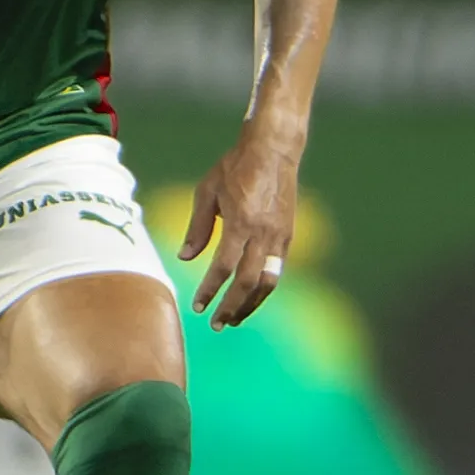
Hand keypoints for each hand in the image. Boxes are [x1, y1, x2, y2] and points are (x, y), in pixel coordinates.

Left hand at [179, 131, 299, 329]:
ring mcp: (280, 236)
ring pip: (269, 282)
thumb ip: (197, 227)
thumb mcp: (207, 192)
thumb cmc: (234, 168)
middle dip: (232, 307)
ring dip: (251, 305)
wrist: (274, 150)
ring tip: (233, 319)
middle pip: (249, 282)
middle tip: (215, 324)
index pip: (224, 267)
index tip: (197, 306)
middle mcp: (264, 233)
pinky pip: (277, 271)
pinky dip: (263, 289)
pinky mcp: (288, 236)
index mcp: (241, 222)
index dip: (210, 290)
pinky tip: (249, 298)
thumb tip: (185, 258)